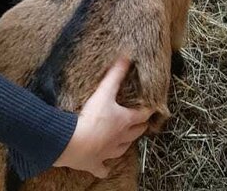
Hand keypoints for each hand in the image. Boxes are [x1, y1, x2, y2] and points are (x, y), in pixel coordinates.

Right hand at [53, 57, 152, 177]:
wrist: (74, 142)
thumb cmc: (92, 117)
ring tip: (127, 141)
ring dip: (125, 144)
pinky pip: (102, 168)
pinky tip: (105, 168)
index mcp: (124, 121)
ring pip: (122, 149)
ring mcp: (108, 152)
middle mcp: (120, 138)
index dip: (148, 110)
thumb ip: (115, 74)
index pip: (142, 115)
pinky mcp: (94, 164)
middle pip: (135, 133)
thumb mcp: (104, 92)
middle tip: (142, 123)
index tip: (152, 107)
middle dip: (139, 128)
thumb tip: (127, 57)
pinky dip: (104, 167)